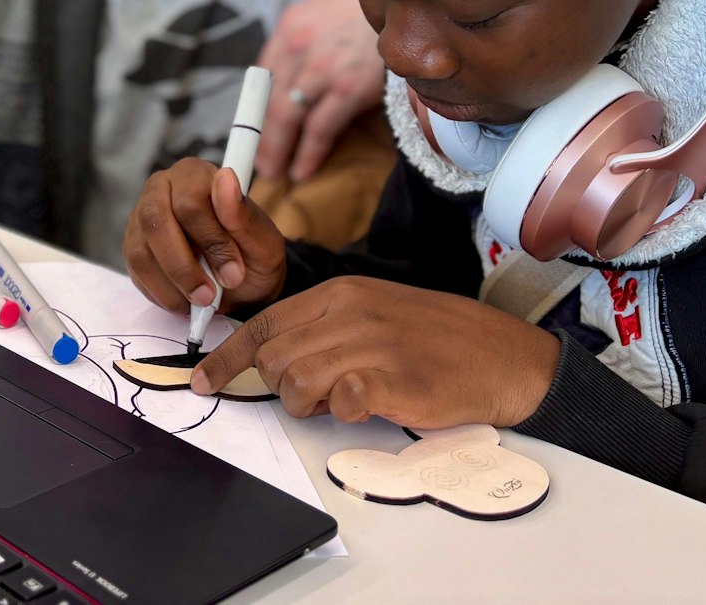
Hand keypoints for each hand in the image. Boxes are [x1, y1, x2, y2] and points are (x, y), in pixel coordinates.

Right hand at [124, 157, 287, 314]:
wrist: (239, 284)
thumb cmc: (252, 256)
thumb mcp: (263, 242)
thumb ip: (244, 214)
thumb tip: (226, 179)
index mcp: (194, 175)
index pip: (190, 200)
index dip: (210, 240)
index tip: (233, 273)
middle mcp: (161, 188)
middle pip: (155, 220)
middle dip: (183, 266)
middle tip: (210, 295)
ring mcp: (140, 217)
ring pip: (141, 250)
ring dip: (173, 284)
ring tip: (201, 301)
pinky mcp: (132, 247)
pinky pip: (136, 272)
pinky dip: (162, 293)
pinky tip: (185, 300)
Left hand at [193, 276, 560, 427]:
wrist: (503, 357)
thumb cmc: (438, 339)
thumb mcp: (374, 313)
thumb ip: (324, 327)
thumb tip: (273, 355)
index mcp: (341, 294)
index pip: (263, 324)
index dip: (226, 358)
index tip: (202, 381)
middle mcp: (351, 314)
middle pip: (274, 358)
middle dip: (279, 387)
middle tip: (314, 395)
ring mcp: (373, 346)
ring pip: (297, 382)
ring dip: (307, 404)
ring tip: (341, 401)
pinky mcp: (395, 381)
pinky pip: (341, 400)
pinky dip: (343, 412)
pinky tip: (365, 405)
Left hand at [256, 0, 384, 181]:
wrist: (411, 3)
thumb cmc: (368, 12)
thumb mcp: (326, 12)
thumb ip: (304, 41)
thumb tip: (287, 78)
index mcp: (290, 25)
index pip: (260, 77)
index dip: (252, 111)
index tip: (251, 133)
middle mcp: (299, 45)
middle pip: (268, 101)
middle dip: (260, 139)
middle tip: (259, 163)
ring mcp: (322, 68)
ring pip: (286, 117)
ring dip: (277, 151)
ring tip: (275, 173)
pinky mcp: (349, 87)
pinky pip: (319, 128)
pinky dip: (308, 154)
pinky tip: (302, 171)